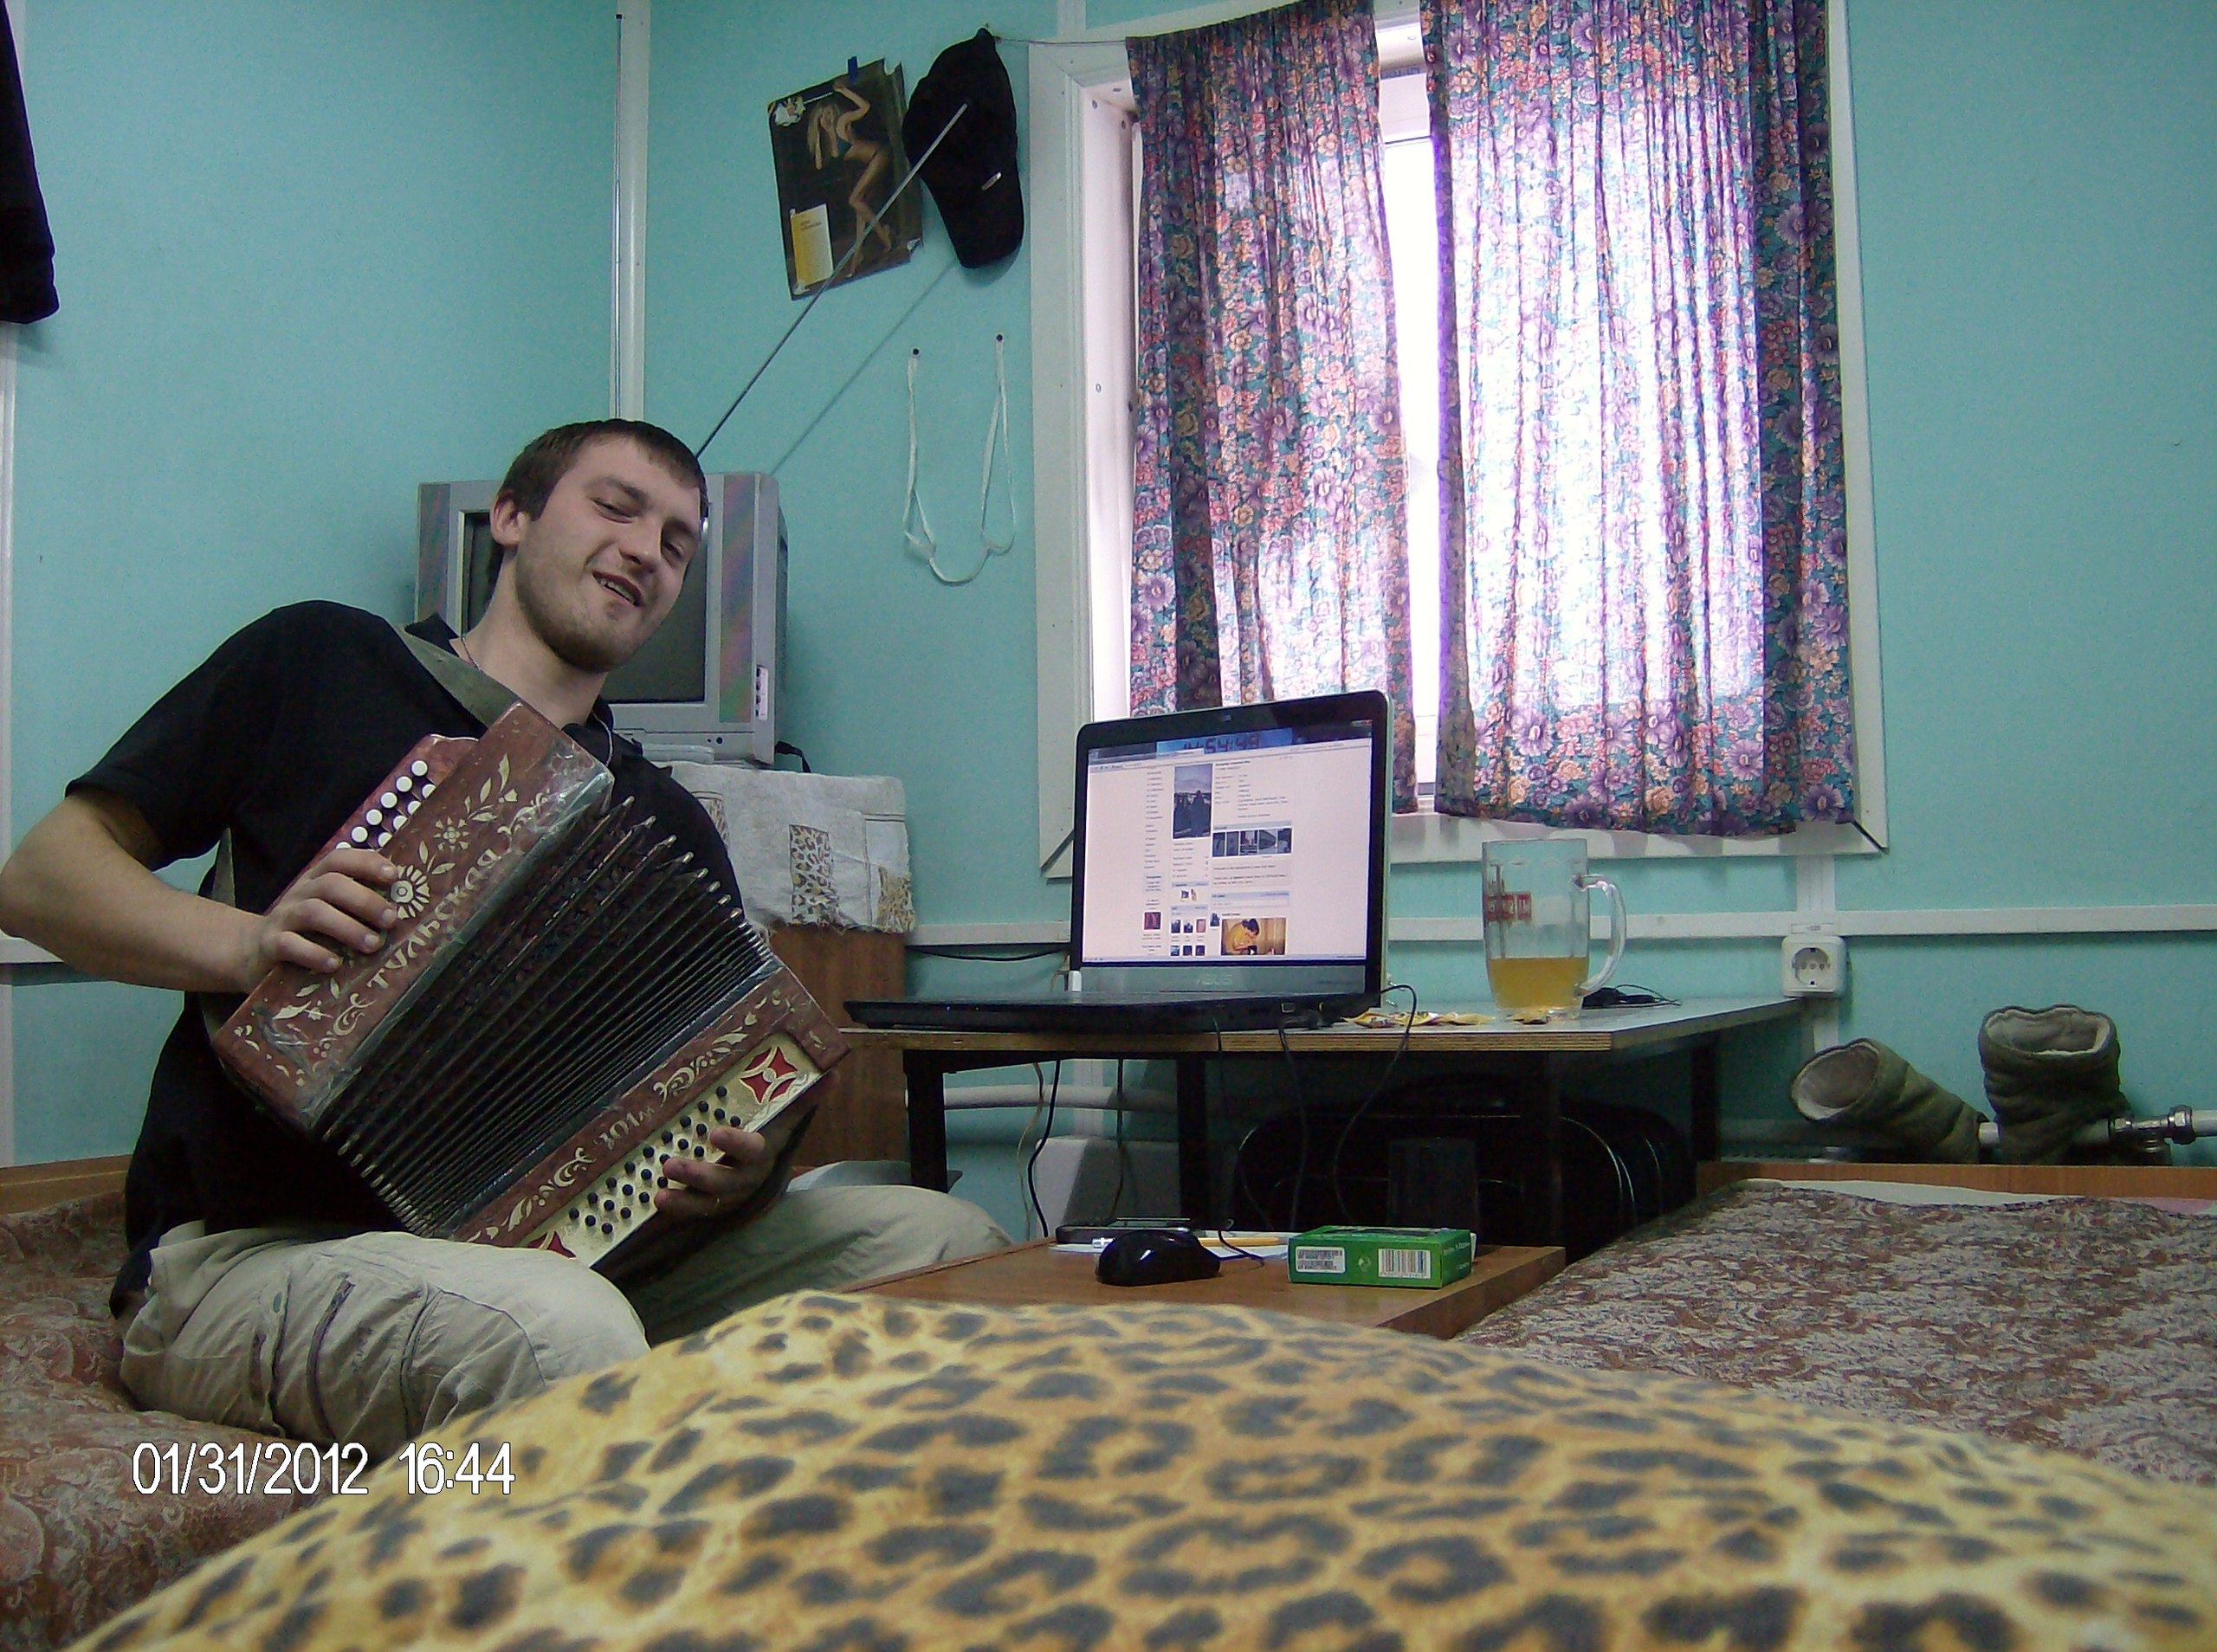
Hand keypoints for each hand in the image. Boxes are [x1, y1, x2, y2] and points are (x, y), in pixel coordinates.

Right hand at [239, 846, 397, 986]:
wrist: (253, 950)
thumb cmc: (305, 930)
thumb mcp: (329, 911)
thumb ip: (356, 906)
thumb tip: (403, 911)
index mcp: (317, 880)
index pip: (339, 859)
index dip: (366, 863)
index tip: (394, 875)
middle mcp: (300, 893)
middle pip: (331, 884)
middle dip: (365, 900)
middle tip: (391, 920)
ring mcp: (283, 917)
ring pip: (314, 912)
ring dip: (347, 927)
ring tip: (372, 944)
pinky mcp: (270, 944)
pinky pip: (290, 944)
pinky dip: (314, 954)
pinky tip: (335, 964)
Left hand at [654, 1106, 809, 1220]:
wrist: (762, 1178)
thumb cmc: (766, 1139)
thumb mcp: (782, 1120)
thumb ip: (800, 1098)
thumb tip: (833, 1071)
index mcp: (760, 1155)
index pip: (753, 1151)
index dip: (737, 1144)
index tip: (716, 1132)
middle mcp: (744, 1179)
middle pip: (724, 1183)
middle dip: (698, 1175)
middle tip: (672, 1164)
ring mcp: (725, 1197)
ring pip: (706, 1203)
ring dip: (682, 1199)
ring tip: (660, 1191)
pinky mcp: (707, 1207)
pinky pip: (691, 1214)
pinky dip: (674, 1210)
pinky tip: (656, 1200)